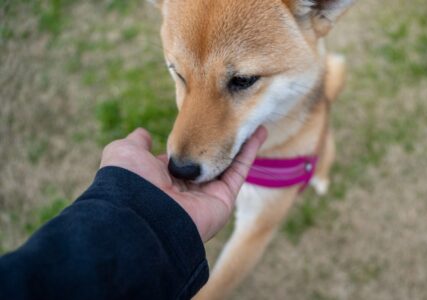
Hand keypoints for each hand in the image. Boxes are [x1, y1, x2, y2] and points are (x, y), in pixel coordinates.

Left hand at [100, 127, 266, 241]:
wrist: (143, 214)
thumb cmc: (130, 181)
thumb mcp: (125, 153)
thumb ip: (136, 143)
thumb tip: (143, 133)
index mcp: (161, 178)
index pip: (182, 155)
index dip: (192, 138)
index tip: (203, 117)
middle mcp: (184, 188)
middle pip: (207, 158)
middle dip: (220, 138)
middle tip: (232, 114)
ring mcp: (206, 194)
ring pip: (227, 162)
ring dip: (240, 141)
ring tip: (249, 115)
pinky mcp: (224, 199)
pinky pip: (239, 171)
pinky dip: (250, 151)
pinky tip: (259, 132)